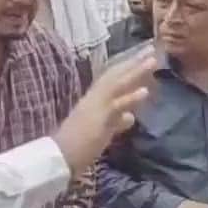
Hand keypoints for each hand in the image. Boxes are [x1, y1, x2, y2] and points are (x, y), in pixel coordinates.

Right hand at [54, 52, 155, 171]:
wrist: (56, 158)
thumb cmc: (73, 148)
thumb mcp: (98, 132)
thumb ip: (115, 123)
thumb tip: (130, 117)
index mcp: (91, 102)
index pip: (110, 81)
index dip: (125, 68)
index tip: (140, 57)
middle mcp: (92, 100)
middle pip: (115, 76)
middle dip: (133, 63)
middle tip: (150, 49)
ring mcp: (95, 107)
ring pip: (117, 85)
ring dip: (135, 72)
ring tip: (152, 60)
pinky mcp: (98, 119)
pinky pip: (116, 105)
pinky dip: (130, 97)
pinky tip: (145, 90)